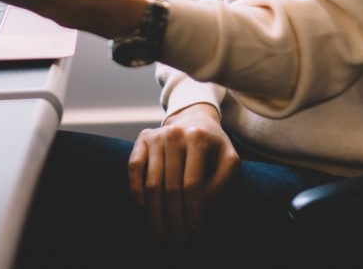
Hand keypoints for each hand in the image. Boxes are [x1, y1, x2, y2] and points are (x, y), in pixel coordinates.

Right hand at [128, 103, 239, 247]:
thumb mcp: (228, 159)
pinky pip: (134, 167)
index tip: (194, 235)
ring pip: (151, 183)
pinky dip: (135, 190)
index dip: (192, 213)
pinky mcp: (143, 138)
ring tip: (161, 235)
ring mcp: (157, 135)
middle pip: (171, 188)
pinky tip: (142, 208)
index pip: (192, 185)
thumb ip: (221, 182)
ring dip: (155, 215)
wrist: (195, 120)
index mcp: (198, 138)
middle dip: (174, 221)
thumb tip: (201, 208)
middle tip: (176, 243)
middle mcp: (175, 134)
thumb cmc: (213, 146)